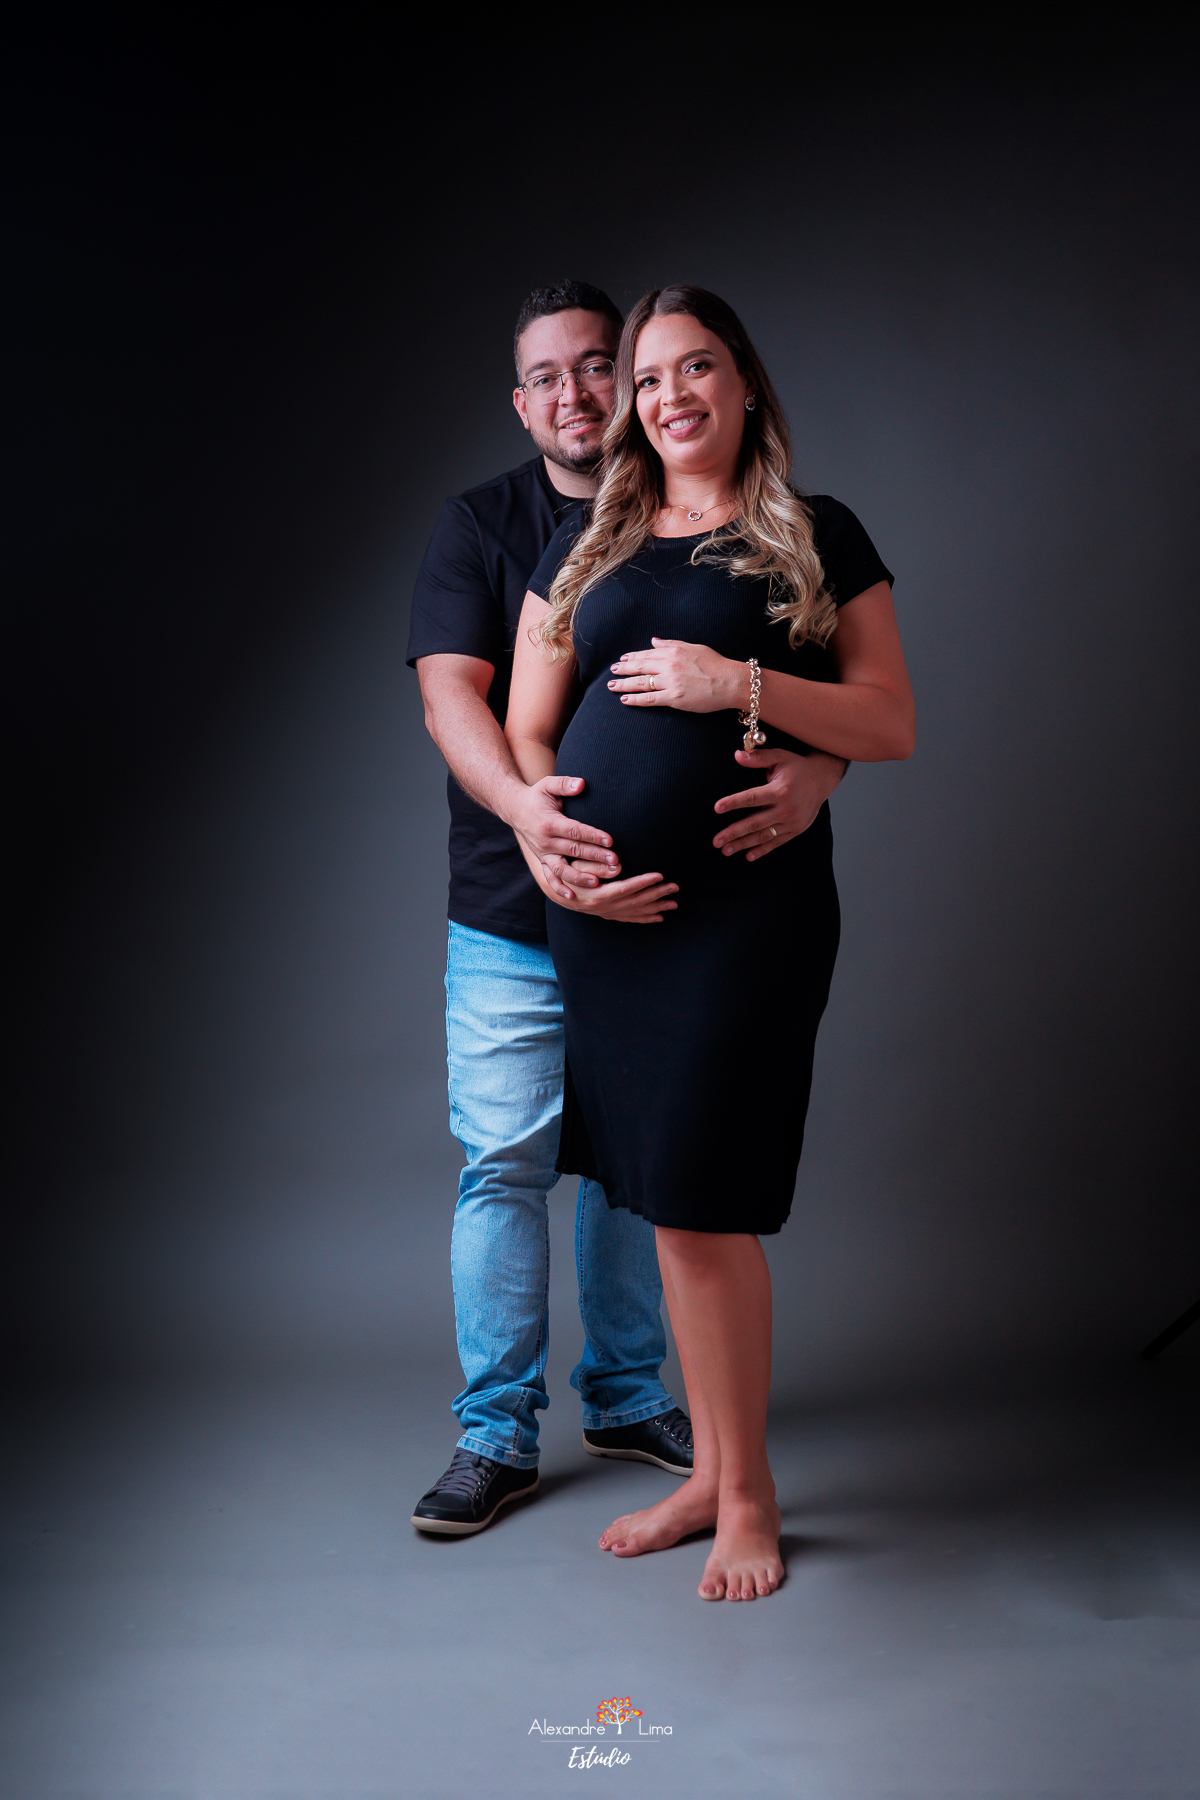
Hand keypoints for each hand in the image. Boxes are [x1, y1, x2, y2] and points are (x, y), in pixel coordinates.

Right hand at [509, 775, 620, 900]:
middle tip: (616, 862)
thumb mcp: (548, 785)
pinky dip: (559, 888)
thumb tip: (581, 783)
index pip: (575, 830)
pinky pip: (550, 878)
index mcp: (549, 823)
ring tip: (597, 882)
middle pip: (574, 851)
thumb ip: (564, 784)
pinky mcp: (542, 861)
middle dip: (595, 857)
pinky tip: (573, 896)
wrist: (515, 809)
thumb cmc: (537, 796)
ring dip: (580, 877)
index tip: (610, 840)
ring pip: (563, 869)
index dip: (592, 835)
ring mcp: (543, 854)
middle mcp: (545, 841)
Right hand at [548, 865, 679, 924]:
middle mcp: (604, 907)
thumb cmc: (568, 873)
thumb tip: (618, 865)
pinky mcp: (609, 915)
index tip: (660, 875)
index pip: (626, 888)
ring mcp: (607, 913)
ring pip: (636, 911)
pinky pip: (630, 919)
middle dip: (657, 894)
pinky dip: (646, 918)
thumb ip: (595, 864)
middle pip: (635, 901)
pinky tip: (659, 917)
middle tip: (675, 887)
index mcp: (598, 894)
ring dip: (656, 907)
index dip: (644, 882)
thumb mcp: (578, 865)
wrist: (558, 890)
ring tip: (673, 903)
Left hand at [607, 638, 744, 713]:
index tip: (623, 659)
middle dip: (624, 669)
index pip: (647, 654)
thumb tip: (654, 641)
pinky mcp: (674, 698)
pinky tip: (625, 700)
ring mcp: (670, 682)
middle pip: (640, 667)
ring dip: (624, 684)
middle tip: (613, 671)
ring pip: (641, 683)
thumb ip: (672, 644)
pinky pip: (650, 699)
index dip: (633, 657)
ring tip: (612, 686)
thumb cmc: (716, 664)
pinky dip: (636, 700)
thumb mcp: (694, 647)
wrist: (730, 681)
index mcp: (674, 651)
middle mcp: (669, 665)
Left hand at [713, 747, 846, 860]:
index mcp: (780, 791)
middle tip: (716, 841)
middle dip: (733, 833)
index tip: (717, 808)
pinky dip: (762, 850)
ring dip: (743, 844)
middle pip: (755, 823)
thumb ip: (758, 757)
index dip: (733, 803)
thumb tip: (737, 755)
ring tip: (725, 850)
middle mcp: (786, 809)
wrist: (823, 780)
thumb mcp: (780, 757)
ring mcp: (791, 822)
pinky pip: (776, 842)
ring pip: (763, 836)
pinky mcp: (795, 830)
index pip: (752, 798)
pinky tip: (748, 856)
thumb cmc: (798, 767)